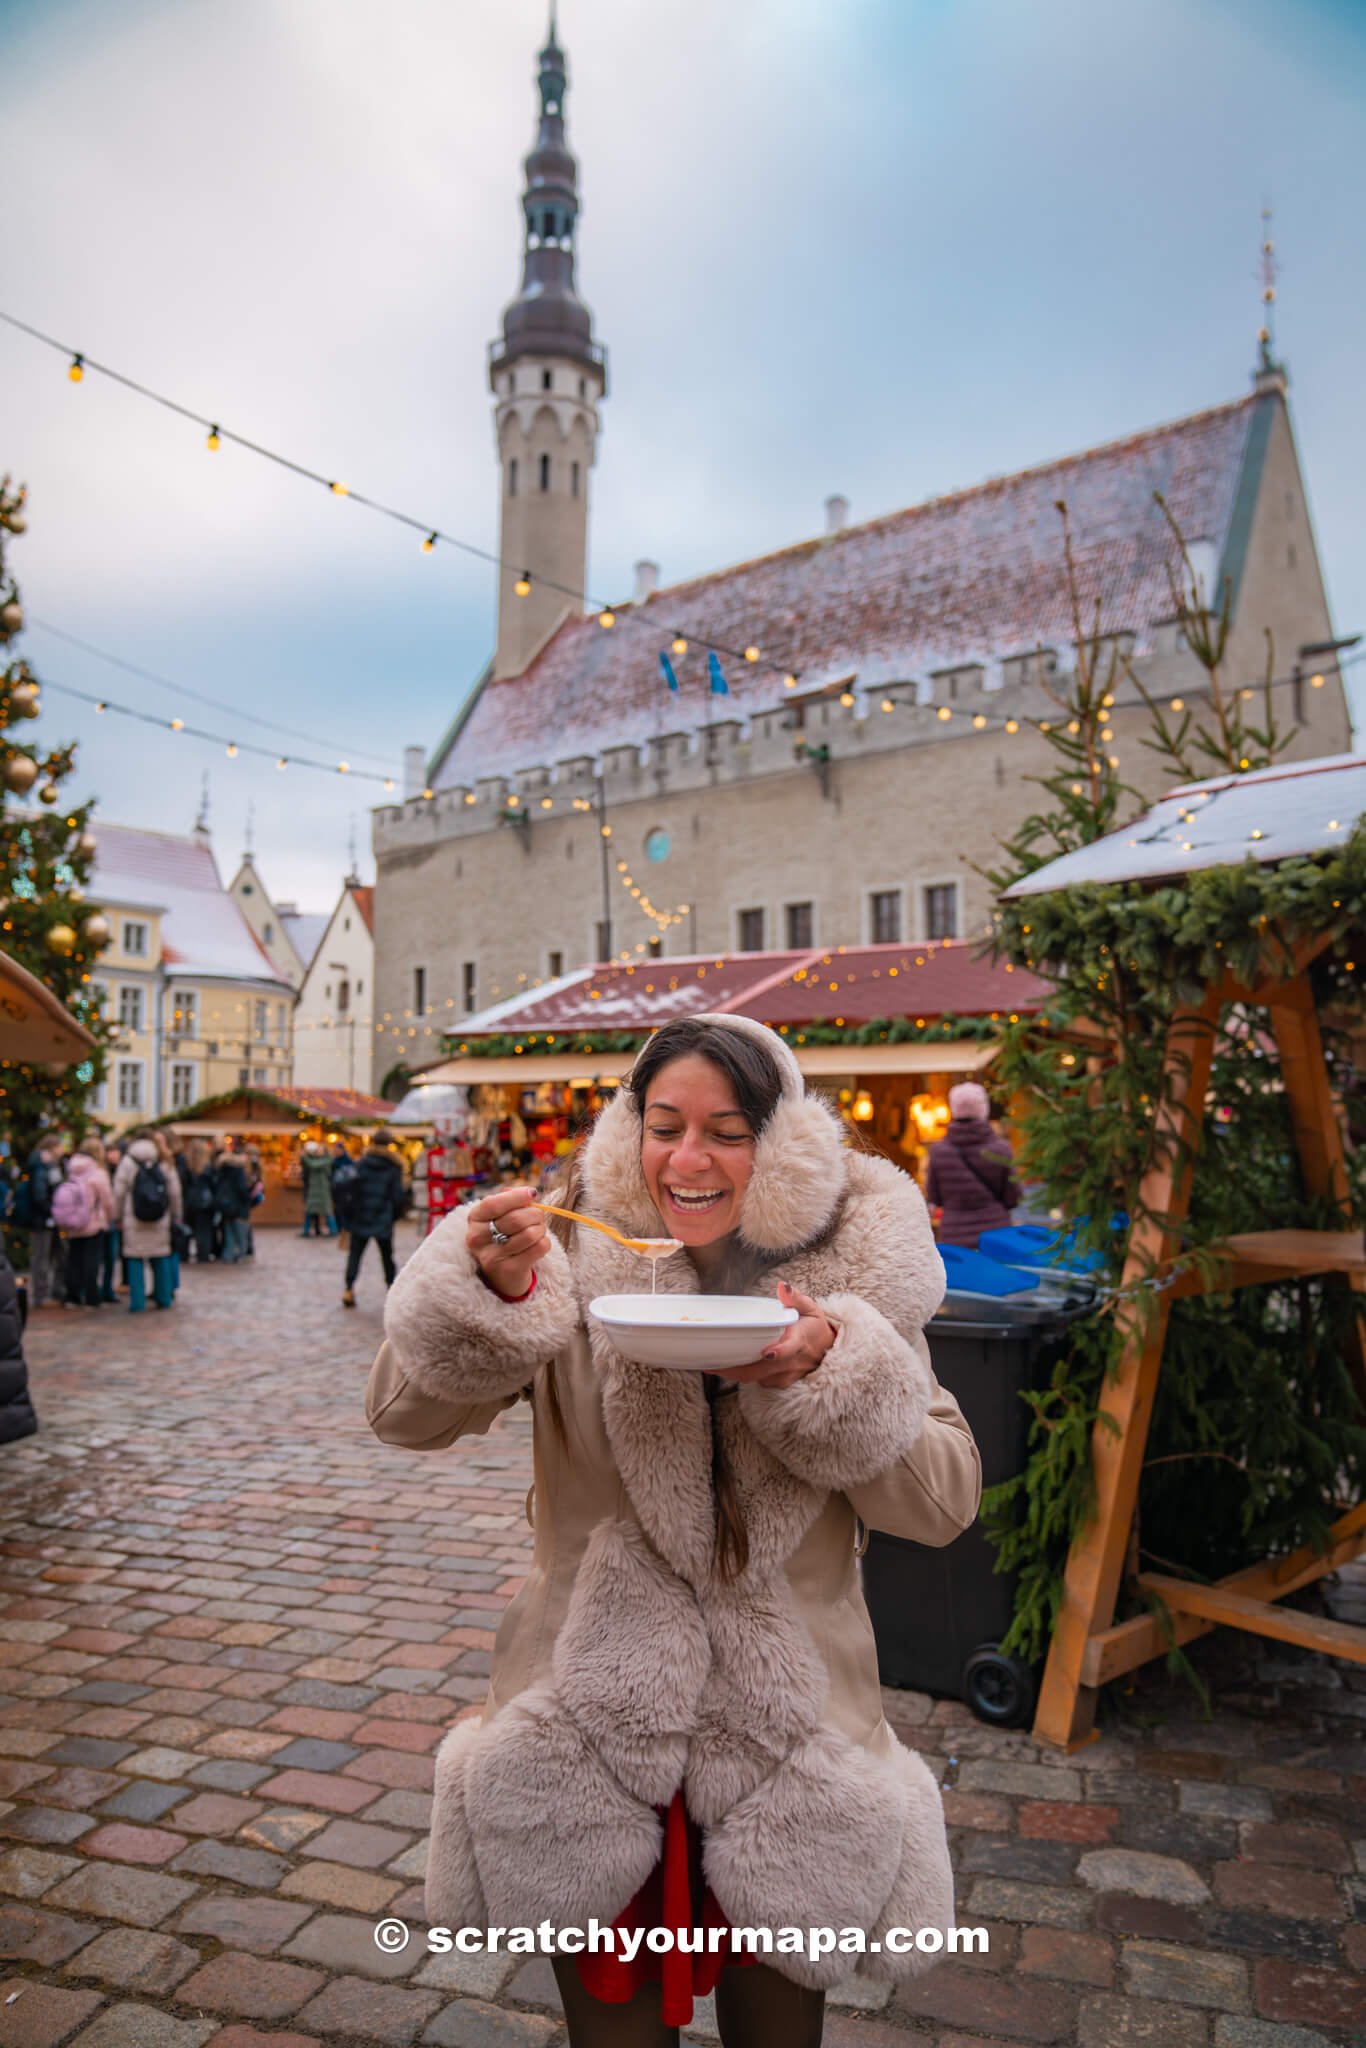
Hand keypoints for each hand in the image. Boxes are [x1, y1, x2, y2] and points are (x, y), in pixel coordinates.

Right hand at [466, 1186, 550, 1299]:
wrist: (502, 1275)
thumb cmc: (504, 1237)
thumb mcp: (500, 1216)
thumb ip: (511, 1200)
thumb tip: (529, 1193)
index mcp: (474, 1219)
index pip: (493, 1204)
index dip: (516, 1197)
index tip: (532, 1193)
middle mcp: (477, 1239)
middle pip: (516, 1219)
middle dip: (535, 1215)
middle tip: (538, 1218)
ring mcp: (492, 1257)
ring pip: (530, 1233)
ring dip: (541, 1230)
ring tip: (536, 1233)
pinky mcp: (509, 1270)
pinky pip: (539, 1248)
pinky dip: (544, 1244)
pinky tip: (536, 1247)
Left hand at [711, 1279, 836, 1388]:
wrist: (827, 1352)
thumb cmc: (814, 1327)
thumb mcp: (810, 1308)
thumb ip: (795, 1298)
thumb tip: (783, 1287)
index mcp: (799, 1341)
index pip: (789, 1349)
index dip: (778, 1352)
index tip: (766, 1352)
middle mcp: (791, 1362)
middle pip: (760, 1370)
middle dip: (735, 1369)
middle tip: (710, 1364)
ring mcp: (784, 1375)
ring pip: (755, 1377)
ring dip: (734, 1372)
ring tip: (710, 1363)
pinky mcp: (778, 1382)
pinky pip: (757, 1380)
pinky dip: (742, 1374)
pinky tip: (726, 1364)